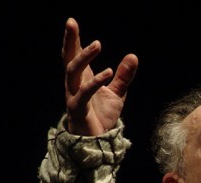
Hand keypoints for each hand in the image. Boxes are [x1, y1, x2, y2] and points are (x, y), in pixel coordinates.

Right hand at [62, 17, 138, 135]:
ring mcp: (74, 96)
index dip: (74, 39)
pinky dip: (96, 81)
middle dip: (69, 41)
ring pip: (72, 72)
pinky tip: (107, 72)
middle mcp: (74, 84)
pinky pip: (84, 92)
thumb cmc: (101, 117)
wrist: (97, 142)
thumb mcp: (117, 93)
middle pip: (68, 58)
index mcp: (82, 78)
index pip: (75, 54)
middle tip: (71, 23)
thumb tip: (132, 55)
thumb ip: (123, 76)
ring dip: (84, 57)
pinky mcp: (78, 109)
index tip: (72, 22)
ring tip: (97, 45)